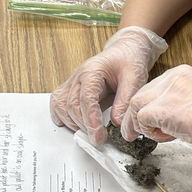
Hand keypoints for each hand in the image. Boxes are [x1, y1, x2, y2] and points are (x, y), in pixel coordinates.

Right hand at [49, 26, 166, 144]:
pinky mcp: (70, 89)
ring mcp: (71, 82)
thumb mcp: (134, 79)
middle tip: (99, 139)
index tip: (98, 136)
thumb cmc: (128, 62)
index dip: (90, 120)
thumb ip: (125, 101)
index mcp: (92, 71)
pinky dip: (61, 117)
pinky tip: (74, 124)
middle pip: (71, 105)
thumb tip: (116, 123)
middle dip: (84, 126)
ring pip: (60, 106)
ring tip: (91, 131)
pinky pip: (57, 104)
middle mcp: (77, 76)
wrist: (123, 52)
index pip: (85, 98)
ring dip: (73, 123)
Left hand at [121, 65, 191, 176]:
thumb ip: (182, 104)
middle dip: (140, 115)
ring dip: (143, 124)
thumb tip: (169, 118)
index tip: (151, 121)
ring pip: (137, 105)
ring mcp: (168, 92)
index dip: (151, 107)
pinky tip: (167, 137)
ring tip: (160, 136)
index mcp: (184, 74)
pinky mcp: (163, 109)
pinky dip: (149, 132)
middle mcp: (173, 77)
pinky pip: (141, 119)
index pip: (155, 88)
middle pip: (142, 94)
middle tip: (143, 132)